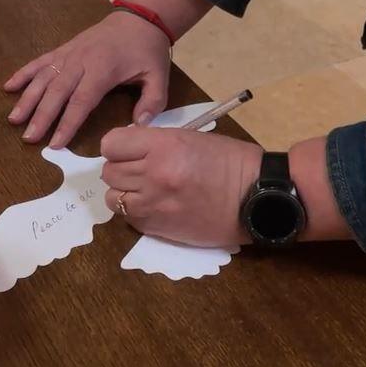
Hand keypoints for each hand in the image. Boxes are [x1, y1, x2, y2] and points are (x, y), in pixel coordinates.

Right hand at [4, 11, 170, 148]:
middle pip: (56, 92)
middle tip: (28, 138)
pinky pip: (40, 61)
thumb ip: (152, 101)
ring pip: (43, 77)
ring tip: (14, 119)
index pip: (81, 101)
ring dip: (27, 98)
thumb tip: (140, 126)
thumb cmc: (147, 49)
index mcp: (103, 70)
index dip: (67, 123)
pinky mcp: (64, 48)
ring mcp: (69, 53)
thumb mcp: (158, 75)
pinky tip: (8, 87)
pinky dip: (23, 73)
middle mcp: (81, 61)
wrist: (139, 17)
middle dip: (41, 116)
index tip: (55, 143)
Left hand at [100, 127, 262, 246]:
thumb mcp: (192, 138)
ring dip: (124, 192)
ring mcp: (153, 204)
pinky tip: (154, 206)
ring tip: (144, 190)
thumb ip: (156, 143)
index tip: (129, 149)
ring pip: (112, 197)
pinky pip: (128, 218)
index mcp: (164, 146)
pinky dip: (135, 212)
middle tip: (140, 169)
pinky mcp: (157, 228)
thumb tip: (130, 149)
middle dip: (121, 168)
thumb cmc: (230, 162)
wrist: (256, 199)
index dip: (118, 146)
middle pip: (109, 171)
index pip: (111, 144)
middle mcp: (153, 174)